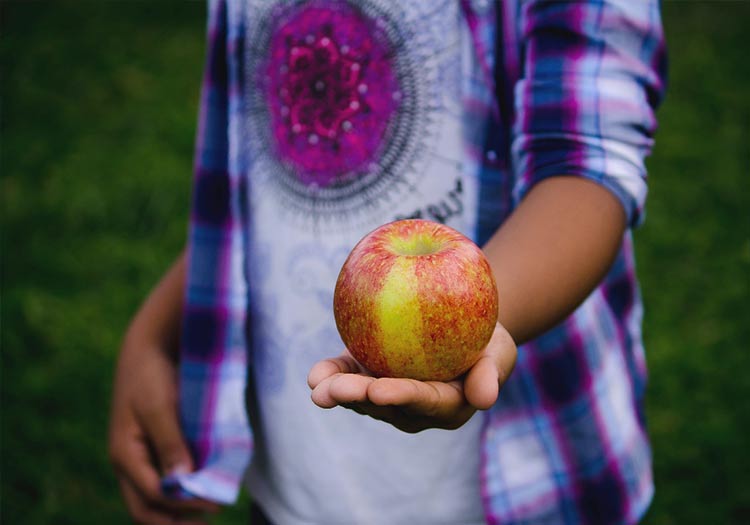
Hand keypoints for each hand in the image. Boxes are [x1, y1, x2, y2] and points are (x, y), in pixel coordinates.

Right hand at [108, 341, 220, 524]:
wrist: (149, 347)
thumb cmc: (152, 374)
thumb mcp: (160, 406)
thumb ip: (170, 443)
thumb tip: (181, 479)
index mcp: (124, 455)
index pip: (152, 495)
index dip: (183, 504)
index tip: (215, 503)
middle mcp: (130, 462)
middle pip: (146, 508)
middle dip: (176, 520)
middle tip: (210, 516)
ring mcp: (140, 457)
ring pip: (154, 498)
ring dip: (179, 509)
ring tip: (211, 508)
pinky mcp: (154, 448)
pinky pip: (163, 479)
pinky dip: (181, 490)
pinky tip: (204, 488)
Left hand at [307, 323, 516, 432]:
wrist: (466, 326)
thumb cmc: (488, 340)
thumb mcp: (499, 352)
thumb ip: (491, 374)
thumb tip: (485, 399)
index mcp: (446, 406)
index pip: (423, 401)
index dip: (400, 397)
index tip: (378, 390)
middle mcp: (414, 408)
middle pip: (384, 404)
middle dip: (357, 398)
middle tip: (332, 391)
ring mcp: (390, 394)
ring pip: (361, 396)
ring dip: (337, 391)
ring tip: (316, 385)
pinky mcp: (371, 375)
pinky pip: (349, 376)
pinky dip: (331, 374)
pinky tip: (314, 374)